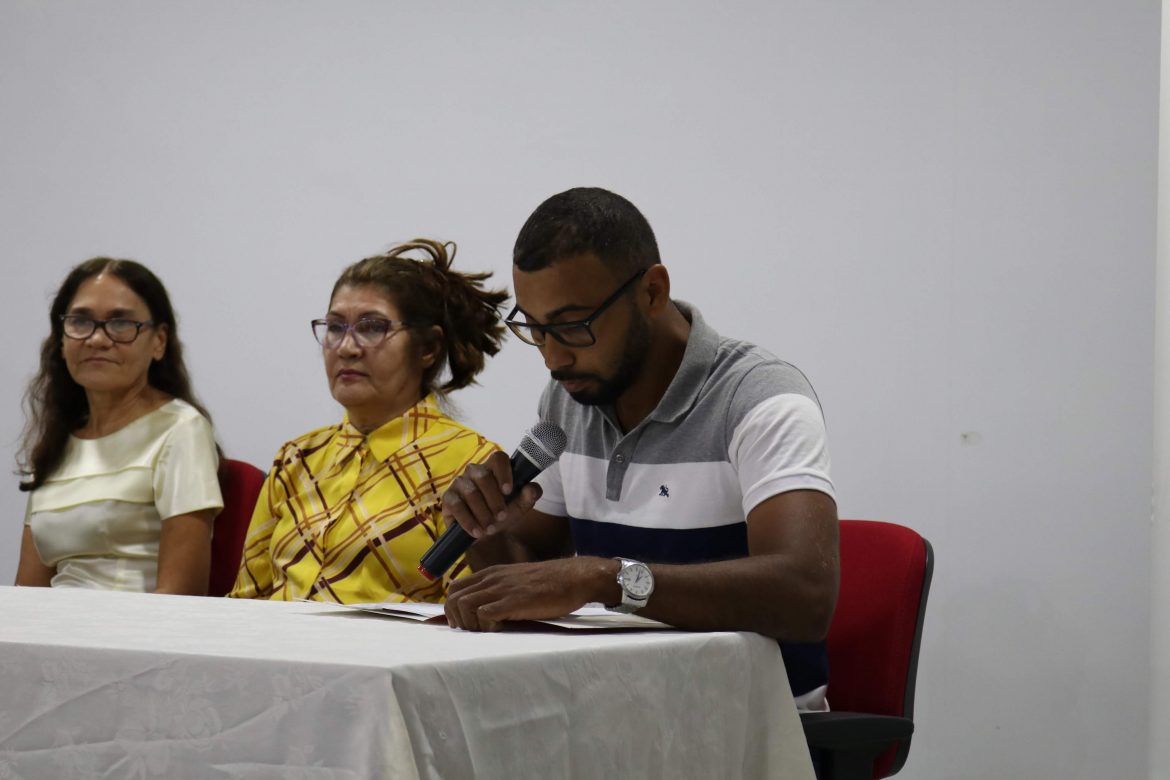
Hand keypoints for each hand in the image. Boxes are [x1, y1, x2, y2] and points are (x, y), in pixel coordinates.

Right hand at [441, 451, 542, 538]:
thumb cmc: (502, 513)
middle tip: (501, 516)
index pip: (498, 458)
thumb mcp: (520, 506)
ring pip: (471, 492)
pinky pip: (456, 506)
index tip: (508, 491)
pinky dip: (468, 521)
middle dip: (495, 500)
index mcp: (494, 468)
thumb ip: (530, 495)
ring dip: (483, 513)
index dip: (504, 473)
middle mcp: (475, 471)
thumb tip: (532, 488)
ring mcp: (460, 483)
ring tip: (491, 528)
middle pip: (484, 477)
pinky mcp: (448, 498)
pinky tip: (477, 532)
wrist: (485, 533)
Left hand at [444, 558, 616, 630]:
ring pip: (464, 606)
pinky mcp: (513, 601)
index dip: (453, 608)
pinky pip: (484, 614)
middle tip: (473, 631)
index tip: (465, 623)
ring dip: (470, 624)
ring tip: (487, 631)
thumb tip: (484, 610)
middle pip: (453, 598)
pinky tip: (501, 629)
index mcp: (492, 574)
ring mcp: (502, 589)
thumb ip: (500, 590)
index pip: (455, 588)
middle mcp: (492, 579)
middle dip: (457, 619)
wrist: (574, 578)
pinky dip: (486, 626)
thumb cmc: (550, 583)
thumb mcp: (517, 581)